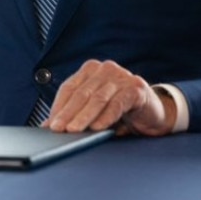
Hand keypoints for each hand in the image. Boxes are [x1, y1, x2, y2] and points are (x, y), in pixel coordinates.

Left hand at [45, 59, 175, 136]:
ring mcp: (121, 76)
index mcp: (90, 70)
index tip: (50, 125)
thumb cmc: (119, 110)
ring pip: (98, 98)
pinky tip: (97, 128)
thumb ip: (74, 114)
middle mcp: (105, 69)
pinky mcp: (136, 88)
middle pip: (81, 93)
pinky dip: (106, 117)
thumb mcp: (94, 111)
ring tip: (74, 130)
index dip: (58, 107)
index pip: (69, 88)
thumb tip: (48, 126)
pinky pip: (117, 104)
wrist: (152, 112)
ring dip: (84, 116)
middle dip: (68, 113)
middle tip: (58, 129)